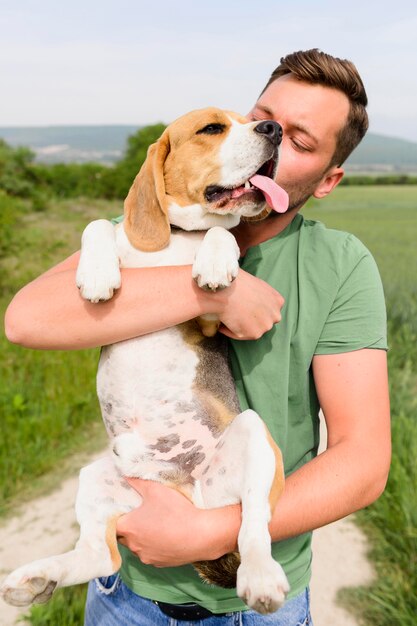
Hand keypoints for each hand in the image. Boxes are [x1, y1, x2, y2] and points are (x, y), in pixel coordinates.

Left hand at [116, 479, 239, 566]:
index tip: (123, 508)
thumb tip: (125, 476)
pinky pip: (151, 553)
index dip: (116, 516)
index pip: (111, 524)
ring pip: (138, 546)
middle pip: (124, 536)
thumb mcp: (155, 490)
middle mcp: (133, 546)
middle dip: (130, 526)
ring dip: (143, 537)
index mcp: (128, 528)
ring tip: (157, 523)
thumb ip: (137, 482)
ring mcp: (146, 557)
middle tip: (140, 513)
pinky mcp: (160, 564)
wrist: (200, 535)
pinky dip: (156, 545)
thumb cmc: (176, 511)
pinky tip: (167, 534)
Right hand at [213, 269, 284, 339]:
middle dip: (250, 321)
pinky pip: (239, 335)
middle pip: (263, 322)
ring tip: (227, 319)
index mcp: (278, 301)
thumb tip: (251, 304)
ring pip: (251, 330)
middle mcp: (275, 315)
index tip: (245, 309)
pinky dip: (229, 331)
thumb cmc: (236, 282)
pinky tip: (222, 324)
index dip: (255, 311)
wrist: (226, 287)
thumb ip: (260, 297)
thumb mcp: (257, 285)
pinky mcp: (254, 334)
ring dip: (240, 327)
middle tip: (235, 316)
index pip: (268, 311)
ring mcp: (266, 326)